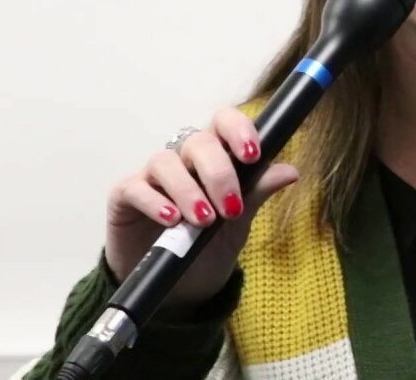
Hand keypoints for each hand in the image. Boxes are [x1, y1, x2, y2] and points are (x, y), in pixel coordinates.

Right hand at [103, 107, 299, 311]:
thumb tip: (291, 171)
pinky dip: (156, 202)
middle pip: (198, 142)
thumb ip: (258, 192)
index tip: (252, 155)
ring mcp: (152, 177)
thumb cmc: (209, 248)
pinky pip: (137, 188)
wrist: (179, 291)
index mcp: (215, 157)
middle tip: (232, 207)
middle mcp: (183, 160)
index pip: (224, 123)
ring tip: (204, 220)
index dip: (238, 130)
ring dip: (189, 190)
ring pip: (166, 162)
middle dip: (219, 173)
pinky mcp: (125, 197)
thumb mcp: (239, 223)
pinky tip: (173, 220)